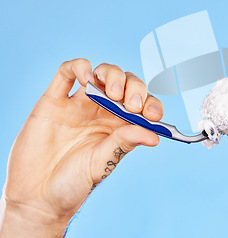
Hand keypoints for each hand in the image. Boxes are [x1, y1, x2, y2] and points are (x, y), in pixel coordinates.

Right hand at [0, 59, 162, 236]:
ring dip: (112, 75)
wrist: (37, 195)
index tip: (153, 114)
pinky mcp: (53, 100)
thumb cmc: (72, 182)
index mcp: (120, 125)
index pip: (142, 105)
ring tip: (113, 93)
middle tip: (132, 105)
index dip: (151, 104)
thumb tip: (155, 135)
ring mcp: (78, 104)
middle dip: (134, 87)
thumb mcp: (102, 163)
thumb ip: (125, 143)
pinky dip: (79, 67)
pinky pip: (66, 73)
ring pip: (101, 74)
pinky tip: (86, 78)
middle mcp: (102, 111)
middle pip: (125, 84)